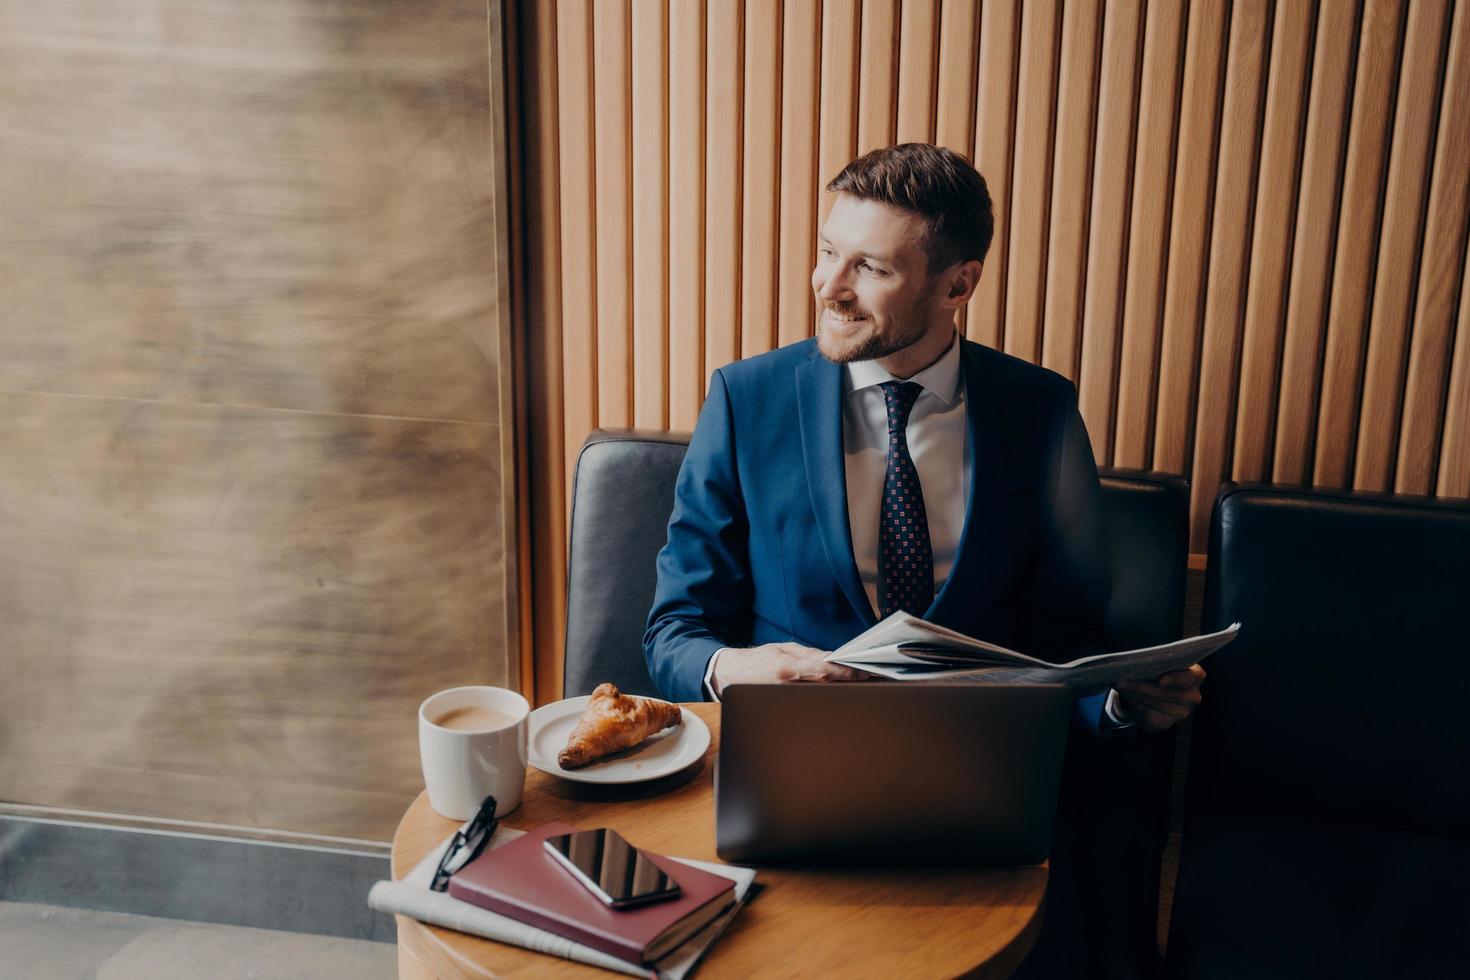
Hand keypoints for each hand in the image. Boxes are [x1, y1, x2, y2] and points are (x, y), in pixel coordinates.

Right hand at [711, 642, 870, 694]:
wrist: (726, 675)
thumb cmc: (755, 661)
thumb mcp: (781, 649)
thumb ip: (807, 654)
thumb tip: (831, 657)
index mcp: (788, 667)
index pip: (823, 670)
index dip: (845, 673)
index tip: (862, 672)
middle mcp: (787, 685)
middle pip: (824, 686)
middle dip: (845, 683)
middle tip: (866, 680)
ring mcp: (784, 699)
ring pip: (818, 698)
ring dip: (835, 693)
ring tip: (853, 689)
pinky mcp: (781, 708)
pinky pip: (805, 705)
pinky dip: (821, 701)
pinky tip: (832, 700)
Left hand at [1115, 664, 1205, 732]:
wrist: (1153, 694)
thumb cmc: (1158, 671)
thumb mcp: (1160, 661)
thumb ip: (1156, 658)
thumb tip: (1136, 659)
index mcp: (1195, 676)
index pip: (1194, 676)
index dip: (1178, 679)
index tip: (1161, 679)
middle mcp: (1191, 696)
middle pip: (1167, 693)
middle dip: (1143, 686)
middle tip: (1122, 680)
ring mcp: (1179, 712)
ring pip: (1154, 702)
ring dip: (1135, 693)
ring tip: (1119, 684)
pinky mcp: (1165, 723)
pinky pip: (1147, 712)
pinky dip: (1134, 702)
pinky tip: (1124, 694)